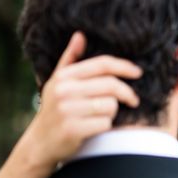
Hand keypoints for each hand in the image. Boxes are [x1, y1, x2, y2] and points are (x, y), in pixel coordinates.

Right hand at [22, 31, 141, 167]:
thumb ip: (70, 59)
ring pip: (110, 105)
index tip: (138, 72)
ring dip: (112, 113)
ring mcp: (67, 110)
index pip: (102, 64)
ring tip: (100, 116)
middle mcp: (64, 91)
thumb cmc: (55, 110)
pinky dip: (105, 126)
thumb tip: (80, 35)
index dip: (124, 66)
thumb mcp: (58, 83)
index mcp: (64, 77)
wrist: (40, 143)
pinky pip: (105, 123)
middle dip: (127, 93)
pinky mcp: (73, 129)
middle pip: (111, 85)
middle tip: (133, 100)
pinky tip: (94, 128)